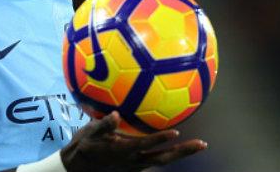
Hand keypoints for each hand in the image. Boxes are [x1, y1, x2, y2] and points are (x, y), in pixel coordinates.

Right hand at [60, 111, 206, 171]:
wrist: (76, 169)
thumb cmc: (82, 147)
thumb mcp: (88, 133)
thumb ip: (103, 124)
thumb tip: (115, 114)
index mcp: (122, 151)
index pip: (145, 145)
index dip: (159, 140)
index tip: (176, 133)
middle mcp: (133, 161)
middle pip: (163, 158)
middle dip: (183, 152)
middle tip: (202, 144)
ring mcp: (135, 166)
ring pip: (162, 161)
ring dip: (180, 153)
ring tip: (198, 144)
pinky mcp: (135, 166)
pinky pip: (155, 160)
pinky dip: (168, 152)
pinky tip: (176, 144)